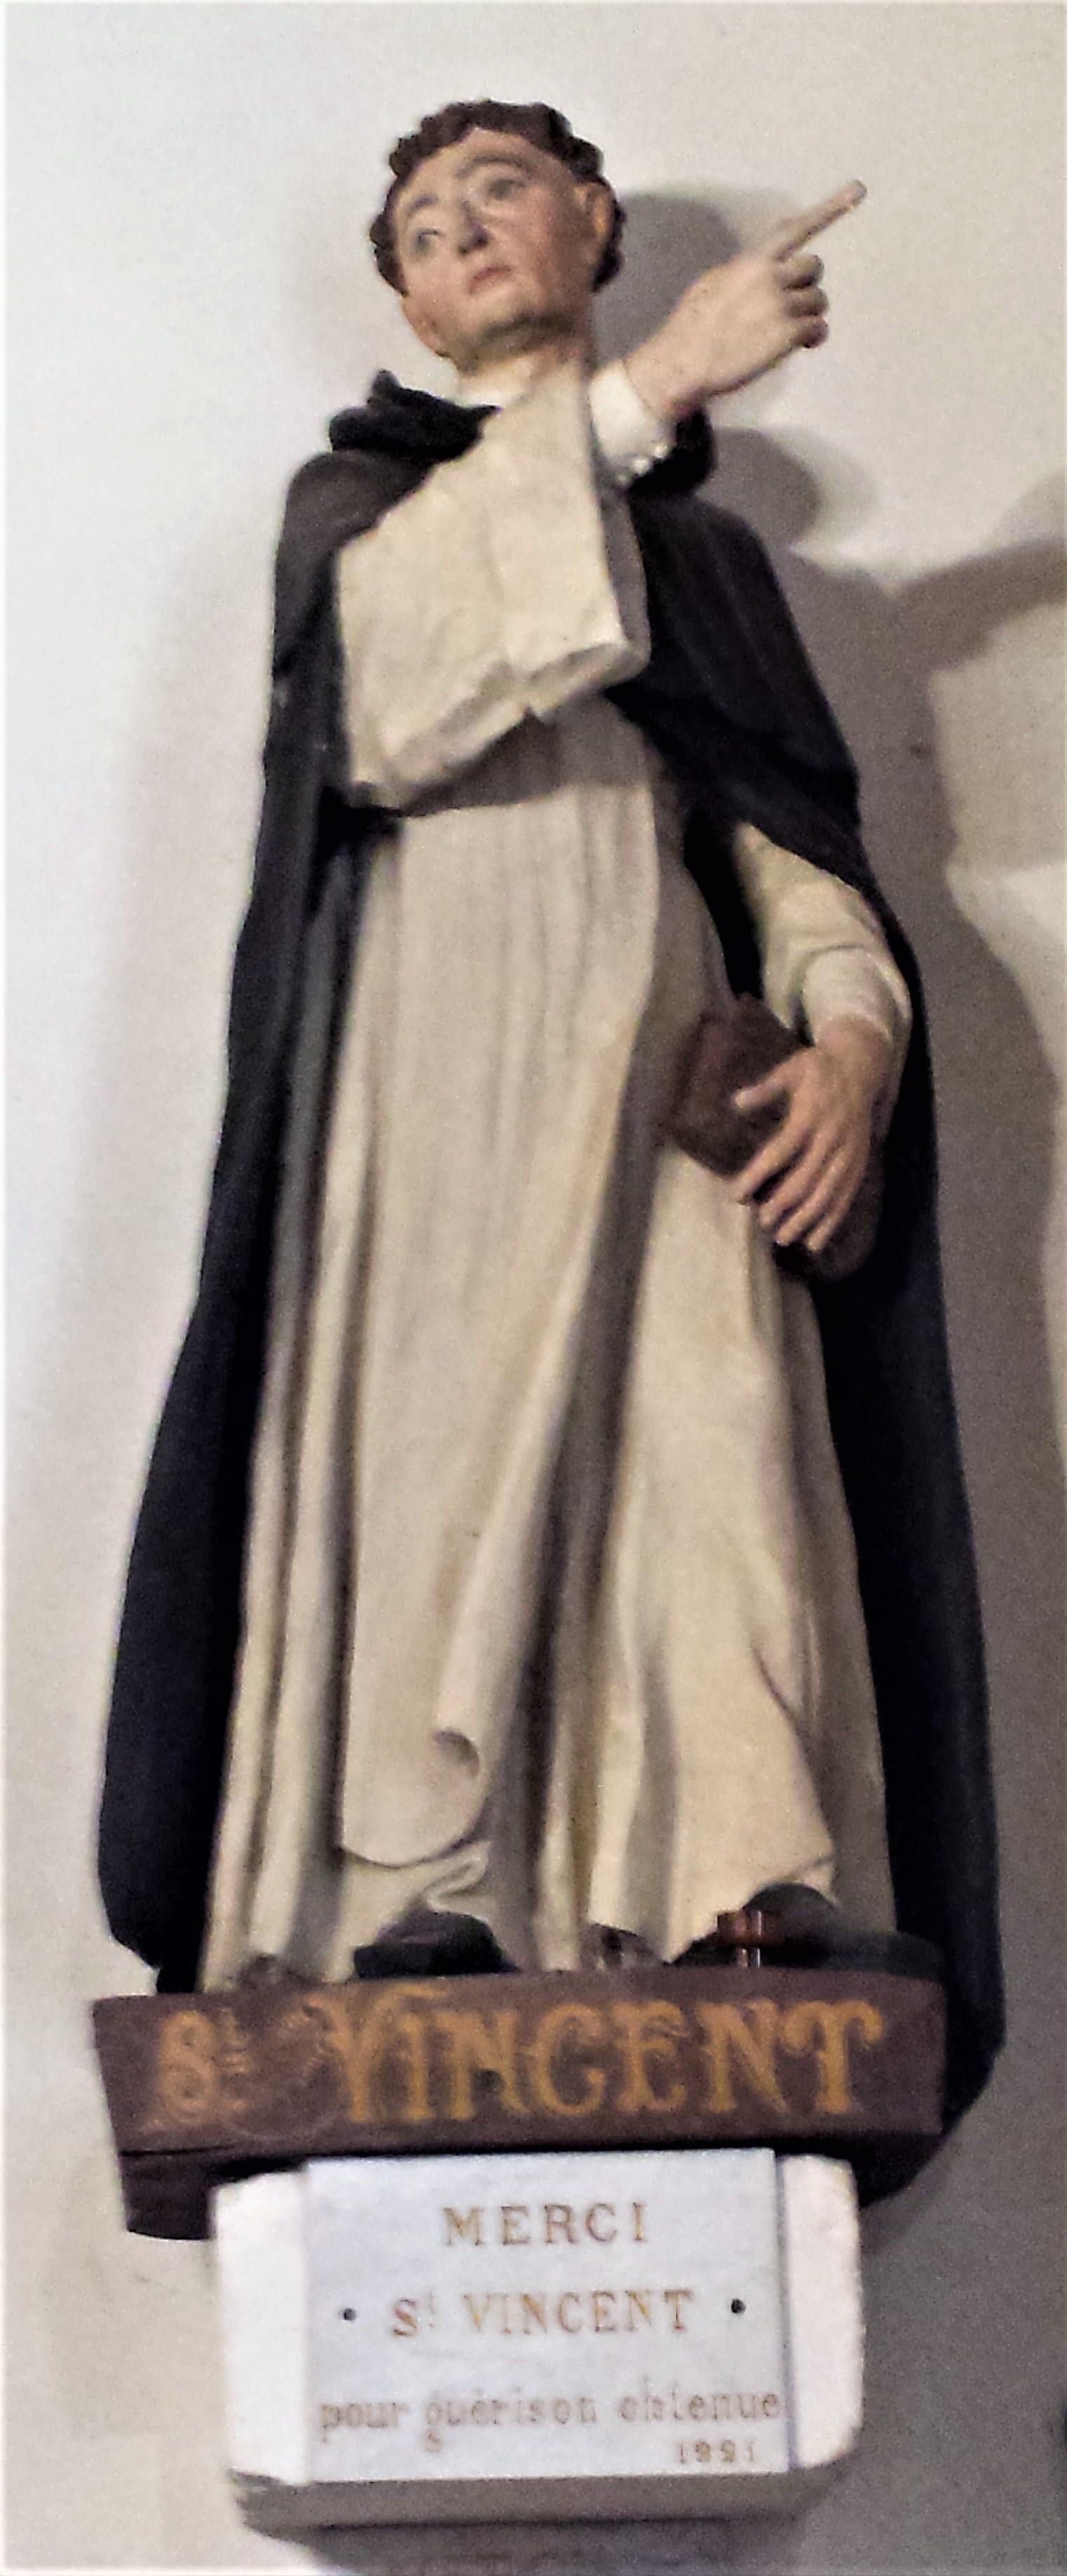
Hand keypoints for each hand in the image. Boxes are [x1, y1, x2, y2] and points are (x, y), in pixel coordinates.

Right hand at [624, 182, 864, 423]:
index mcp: (751, 260)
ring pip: (819, 301)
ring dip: (808, 316)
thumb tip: (761, 272)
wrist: (683, 362)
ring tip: (786, 332)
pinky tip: (800, 346)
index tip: (860, 191)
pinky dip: (813, 338)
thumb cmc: (692, 327)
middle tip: (789, 306)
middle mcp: (770, 276)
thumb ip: (745, 273)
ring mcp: (780, 304)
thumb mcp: (714, 282)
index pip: (795, 229)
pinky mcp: (787, 334)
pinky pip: (818, 329)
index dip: (830, 208)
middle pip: (814, 267)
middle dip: (806, 285)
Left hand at [731, 1016, 889, 1254]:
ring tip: (783, 1238)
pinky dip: (831, 1222)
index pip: (780, 1151)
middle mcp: (831, 1138)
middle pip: (806, 1179)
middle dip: (783, 1204)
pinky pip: (846, 1197)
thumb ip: (765, 1088)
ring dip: (806, 1219)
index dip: (758, 1174)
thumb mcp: (790, 1069)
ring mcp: (848, 1154)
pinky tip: (815, 1243)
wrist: (861, 1066)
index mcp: (810, 1116)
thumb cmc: (817, 1069)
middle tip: (762, 1221)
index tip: (736, 1194)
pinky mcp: (859, 1163)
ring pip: (827, 1194)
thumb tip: (736, 1102)